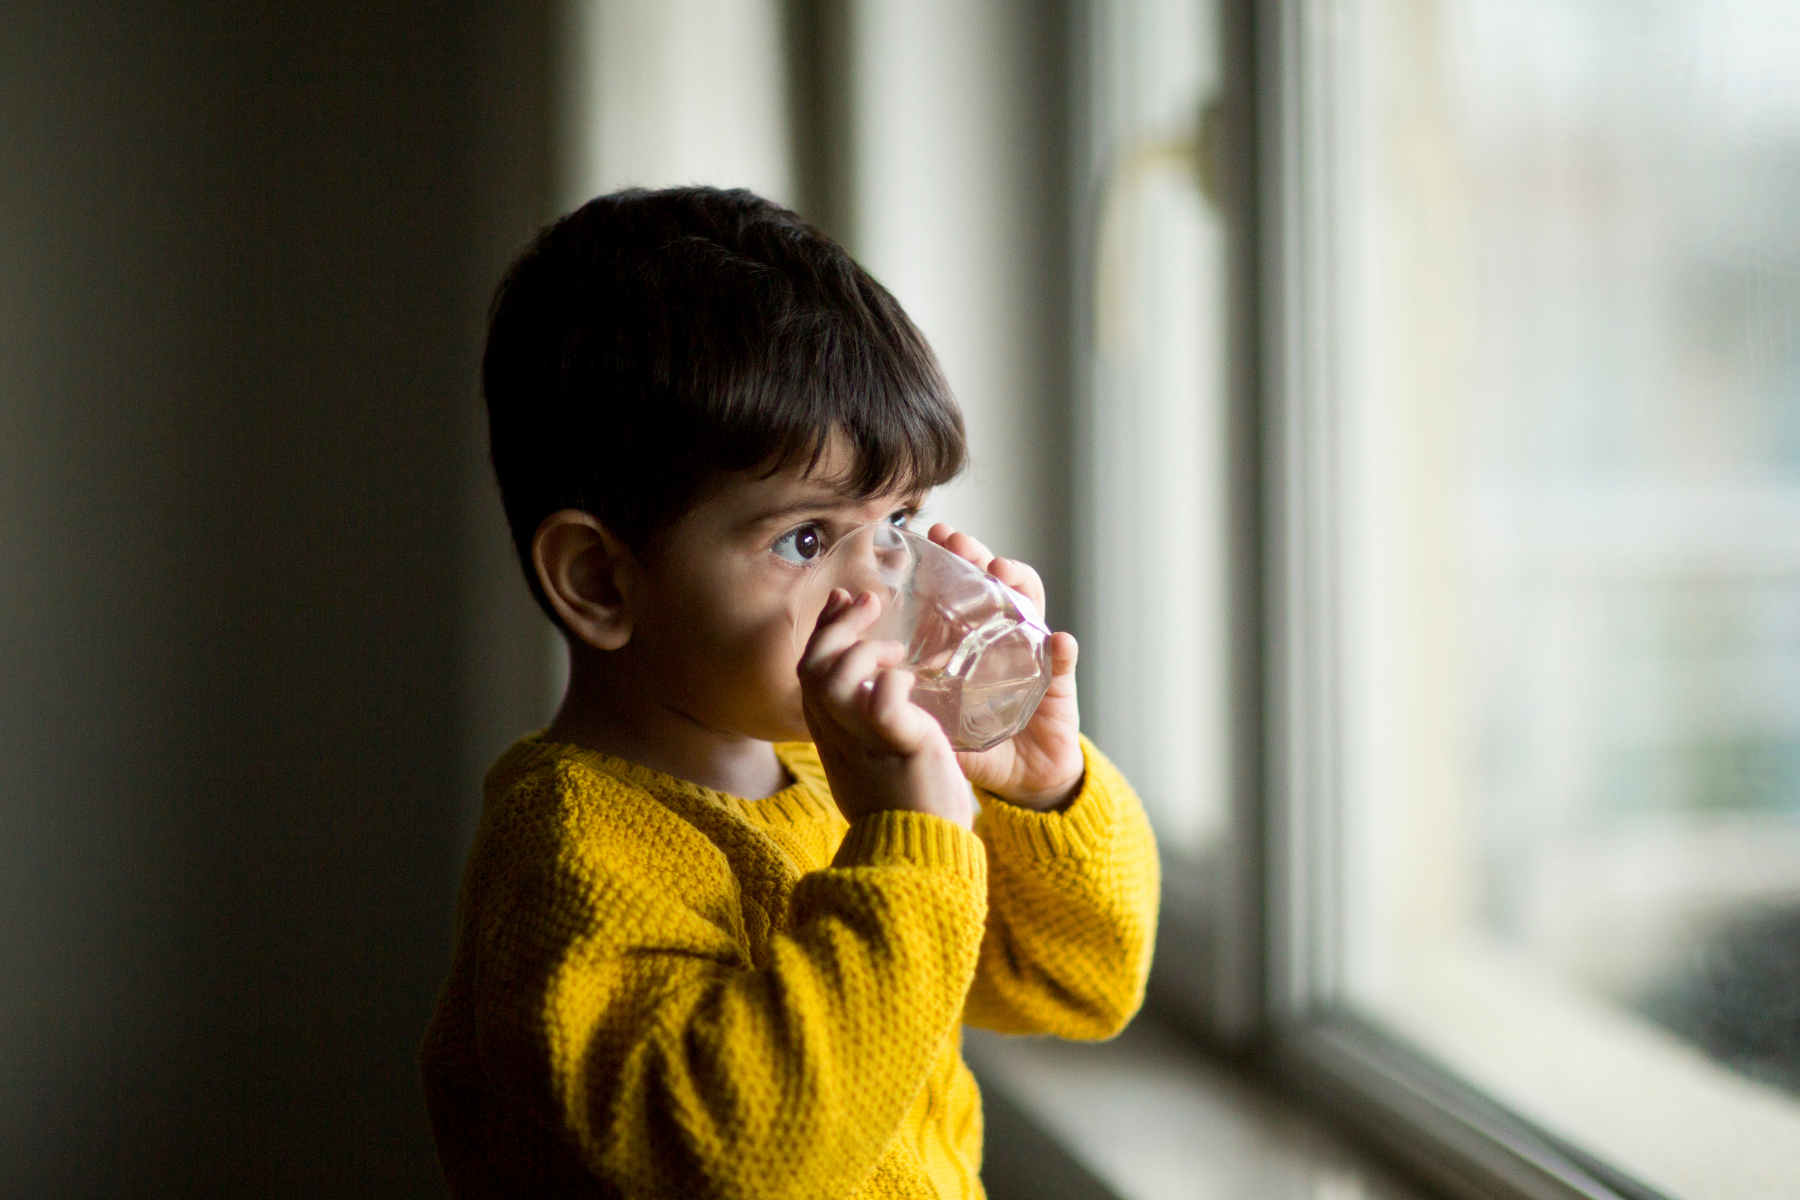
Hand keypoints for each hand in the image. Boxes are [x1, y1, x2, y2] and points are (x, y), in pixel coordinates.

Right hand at [799, 586, 974, 829]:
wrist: (920, 857)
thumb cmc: (909, 811)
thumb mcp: (874, 763)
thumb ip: (867, 728)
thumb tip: (877, 691)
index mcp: (831, 739)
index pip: (811, 674)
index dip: (823, 633)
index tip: (843, 601)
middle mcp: (838, 738)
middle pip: (813, 668)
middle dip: (837, 626)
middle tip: (870, 600)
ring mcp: (862, 742)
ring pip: (833, 679)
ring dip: (863, 650)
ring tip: (895, 649)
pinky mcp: (895, 746)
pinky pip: (881, 700)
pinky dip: (894, 680)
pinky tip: (911, 681)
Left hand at [926, 524, 1084, 810]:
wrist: (1022, 781)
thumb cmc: (978, 744)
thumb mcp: (933, 722)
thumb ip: (903, 706)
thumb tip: (854, 686)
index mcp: (973, 641)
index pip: (964, 588)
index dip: (954, 560)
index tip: (935, 537)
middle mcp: (1004, 639)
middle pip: (995, 584)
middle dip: (979, 556)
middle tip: (960, 543)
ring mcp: (1034, 655)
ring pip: (1031, 606)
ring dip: (1020, 585)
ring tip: (1003, 573)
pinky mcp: (1059, 687)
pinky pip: (1063, 663)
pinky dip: (1062, 651)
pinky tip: (1058, 642)